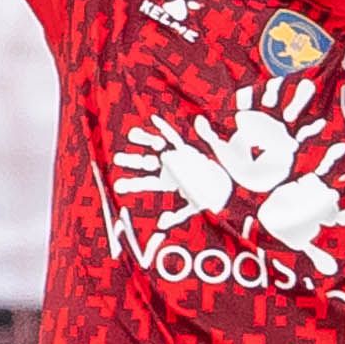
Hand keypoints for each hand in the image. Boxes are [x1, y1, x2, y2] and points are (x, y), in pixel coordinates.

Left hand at [110, 117, 231, 223]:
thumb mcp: (193, 208)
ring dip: (145, 140)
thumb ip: (177, 216)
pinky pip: (175, 137)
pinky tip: (154, 119)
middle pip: (146, 163)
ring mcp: (176, 157)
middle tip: (117, 159)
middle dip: (132, 161)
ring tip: (132, 134)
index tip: (117, 186)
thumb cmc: (210, 198)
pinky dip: (165, 128)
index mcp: (168, 182)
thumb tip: (162, 223)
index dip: (132, 184)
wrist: (227, 186)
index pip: (146, 183)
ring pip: (157, 147)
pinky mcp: (186, 149)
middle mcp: (168, 168)